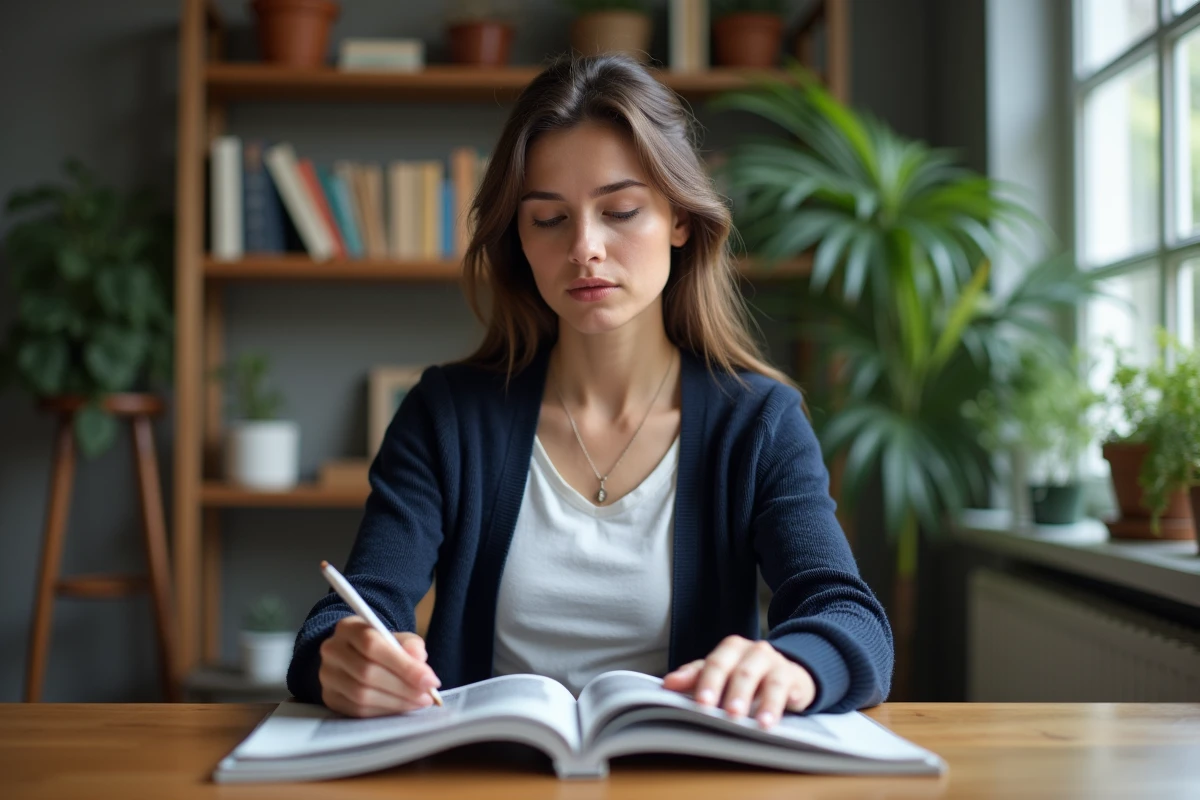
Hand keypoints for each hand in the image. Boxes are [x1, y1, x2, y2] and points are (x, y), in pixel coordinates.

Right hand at [318, 616, 440, 717]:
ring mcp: (328, 676)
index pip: (373, 645)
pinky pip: (358, 711)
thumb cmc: (382, 647)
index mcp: (348, 628)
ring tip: (419, 702)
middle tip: (428, 695)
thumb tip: (419, 660)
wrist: (356, 656)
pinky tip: (402, 707)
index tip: (431, 680)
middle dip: (403, 687)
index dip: (404, 665)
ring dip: (396, 702)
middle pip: (367, 673)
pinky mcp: (330, 698)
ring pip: (361, 695)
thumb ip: (412, 646)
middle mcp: (332, 650)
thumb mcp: (399, 639)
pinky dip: (384, 711)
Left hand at [662, 635, 815, 727]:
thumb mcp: (720, 674)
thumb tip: (668, 684)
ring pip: (768, 681)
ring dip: (762, 702)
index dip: (708, 683)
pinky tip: (776, 716)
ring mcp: (776, 663)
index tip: (701, 703)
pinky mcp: (794, 678)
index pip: (715, 664)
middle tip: (728, 714)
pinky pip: (788, 689)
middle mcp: (754, 651)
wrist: (786, 674)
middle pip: (741, 671)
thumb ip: (694, 677)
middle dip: (734, 694)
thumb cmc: (745, 676)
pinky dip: (782, 703)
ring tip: (755, 723)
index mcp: (731, 648)